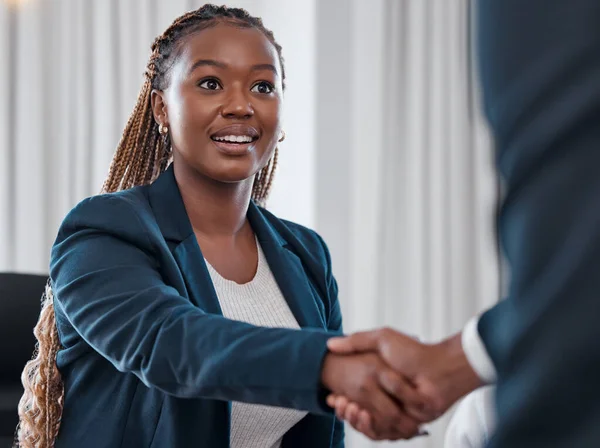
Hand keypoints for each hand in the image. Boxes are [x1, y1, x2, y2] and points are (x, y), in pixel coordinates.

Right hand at [326, 329, 482, 432]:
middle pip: (357, 413)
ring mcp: (394, 413)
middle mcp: (385, 400)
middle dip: (344, 409)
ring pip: (367, 425)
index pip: (353, 398)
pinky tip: (360, 414)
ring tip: (348, 407)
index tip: (331, 395)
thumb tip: (331, 344)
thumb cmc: (413, 352)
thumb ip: (357, 341)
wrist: (438, 368)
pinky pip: (381, 433)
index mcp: (379, 383)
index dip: (340, 399)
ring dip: (354, 418)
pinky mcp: (403, 424)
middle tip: (337, 402)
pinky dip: (369, 426)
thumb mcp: (381, 340)